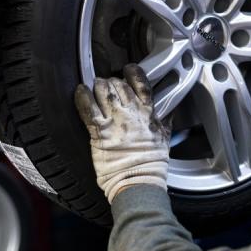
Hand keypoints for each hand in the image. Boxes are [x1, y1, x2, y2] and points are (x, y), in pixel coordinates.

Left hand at [74, 64, 169, 202]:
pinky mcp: (99, 131)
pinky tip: (80, 91)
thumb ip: (166, 119)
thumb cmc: (152, 163)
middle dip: (111, 82)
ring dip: (97, 86)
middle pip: (118, 84)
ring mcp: (114, 120)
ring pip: (102, 90)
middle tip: (107, 85)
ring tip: (95, 88)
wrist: (139, 180)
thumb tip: (170, 110)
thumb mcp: (165, 136)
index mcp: (148, 112)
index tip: (128, 70)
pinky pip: (87, 107)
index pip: (140, 83)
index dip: (133, 72)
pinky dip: (82, 96)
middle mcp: (131, 112)